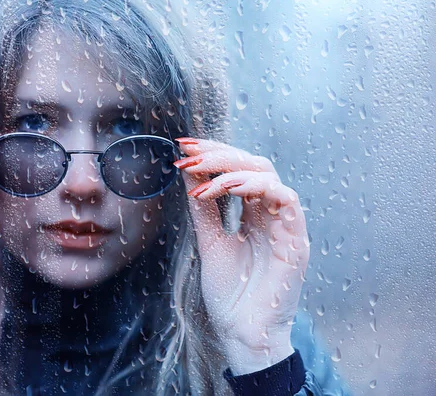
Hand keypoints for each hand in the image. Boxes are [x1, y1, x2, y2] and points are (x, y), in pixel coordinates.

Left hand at [174, 137, 309, 374]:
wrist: (241, 331)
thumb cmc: (229, 292)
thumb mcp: (209, 240)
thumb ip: (203, 208)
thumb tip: (188, 173)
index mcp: (253, 214)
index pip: (239, 170)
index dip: (214, 154)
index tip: (184, 147)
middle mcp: (271, 214)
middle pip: (253, 165)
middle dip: (219, 153)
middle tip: (188, 152)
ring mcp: (285, 225)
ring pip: (268, 175)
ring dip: (231, 168)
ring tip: (199, 173)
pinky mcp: (296, 239)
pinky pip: (284, 198)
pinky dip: (254, 186)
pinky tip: (224, 189)